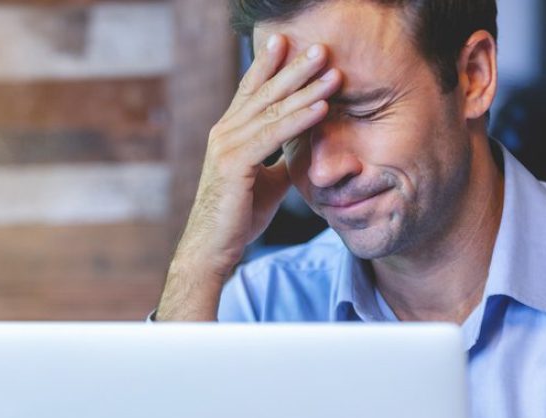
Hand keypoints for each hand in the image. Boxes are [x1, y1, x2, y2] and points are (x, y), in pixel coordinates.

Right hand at [157, 34, 341, 319]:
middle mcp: (224, 132)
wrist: (213, 249)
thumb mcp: (267, 181)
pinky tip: (322, 108)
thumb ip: (281, 159)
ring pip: (271, 109)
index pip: (252, 90)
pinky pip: (273, 135)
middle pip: (264, 92)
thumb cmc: (238, 217)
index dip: (270, 64)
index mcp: (229, 133)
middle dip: (294, 67)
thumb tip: (304, 148)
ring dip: (305, 88)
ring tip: (332, 71)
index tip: (289, 41)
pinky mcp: (235, 163)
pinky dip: (300, 120)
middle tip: (321, 47)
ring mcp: (226, 146)